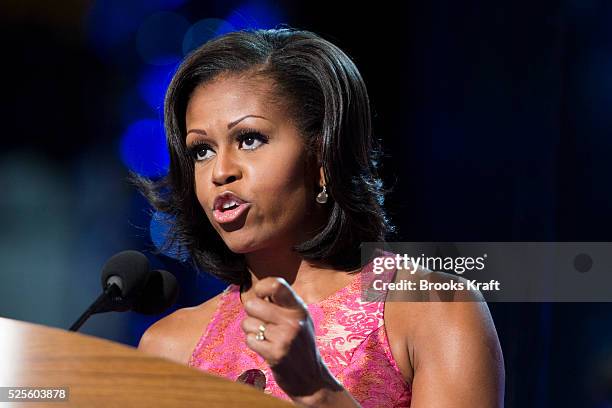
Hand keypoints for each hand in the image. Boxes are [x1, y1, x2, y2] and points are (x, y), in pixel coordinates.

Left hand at [240, 277, 341, 399]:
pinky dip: (254, 343)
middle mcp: (294, 321)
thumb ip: (283, 303)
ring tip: (267, 337)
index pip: (276, 285)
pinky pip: (249, 339)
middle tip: (262, 321)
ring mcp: (285, 338)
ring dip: (252, 331)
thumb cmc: (300, 345)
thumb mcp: (300, 319)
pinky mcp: (275, 354)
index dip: (261, 288)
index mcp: (299, 308)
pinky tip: (266, 348)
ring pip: (248, 323)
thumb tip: (258, 289)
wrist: (312, 379)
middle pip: (252, 304)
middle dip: (251, 312)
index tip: (261, 296)